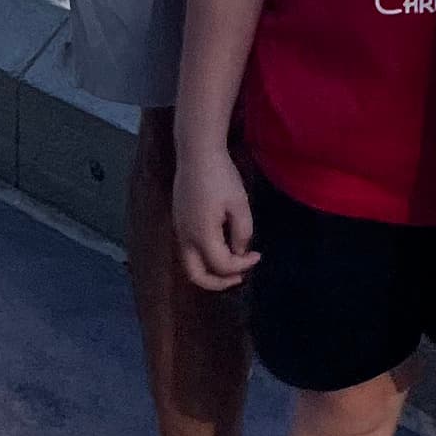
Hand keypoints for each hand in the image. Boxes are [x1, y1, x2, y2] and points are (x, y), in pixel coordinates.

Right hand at [173, 144, 258, 293]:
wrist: (197, 153)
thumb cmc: (221, 177)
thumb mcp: (239, 205)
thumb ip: (242, 233)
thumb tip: (239, 252)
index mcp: (201, 236)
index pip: (222, 266)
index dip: (242, 266)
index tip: (257, 255)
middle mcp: (185, 238)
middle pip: (196, 277)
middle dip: (218, 283)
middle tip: (239, 277)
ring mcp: (179, 230)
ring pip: (189, 265)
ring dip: (210, 271)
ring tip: (231, 265)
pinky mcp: (178, 222)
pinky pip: (188, 251)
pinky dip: (203, 258)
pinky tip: (219, 247)